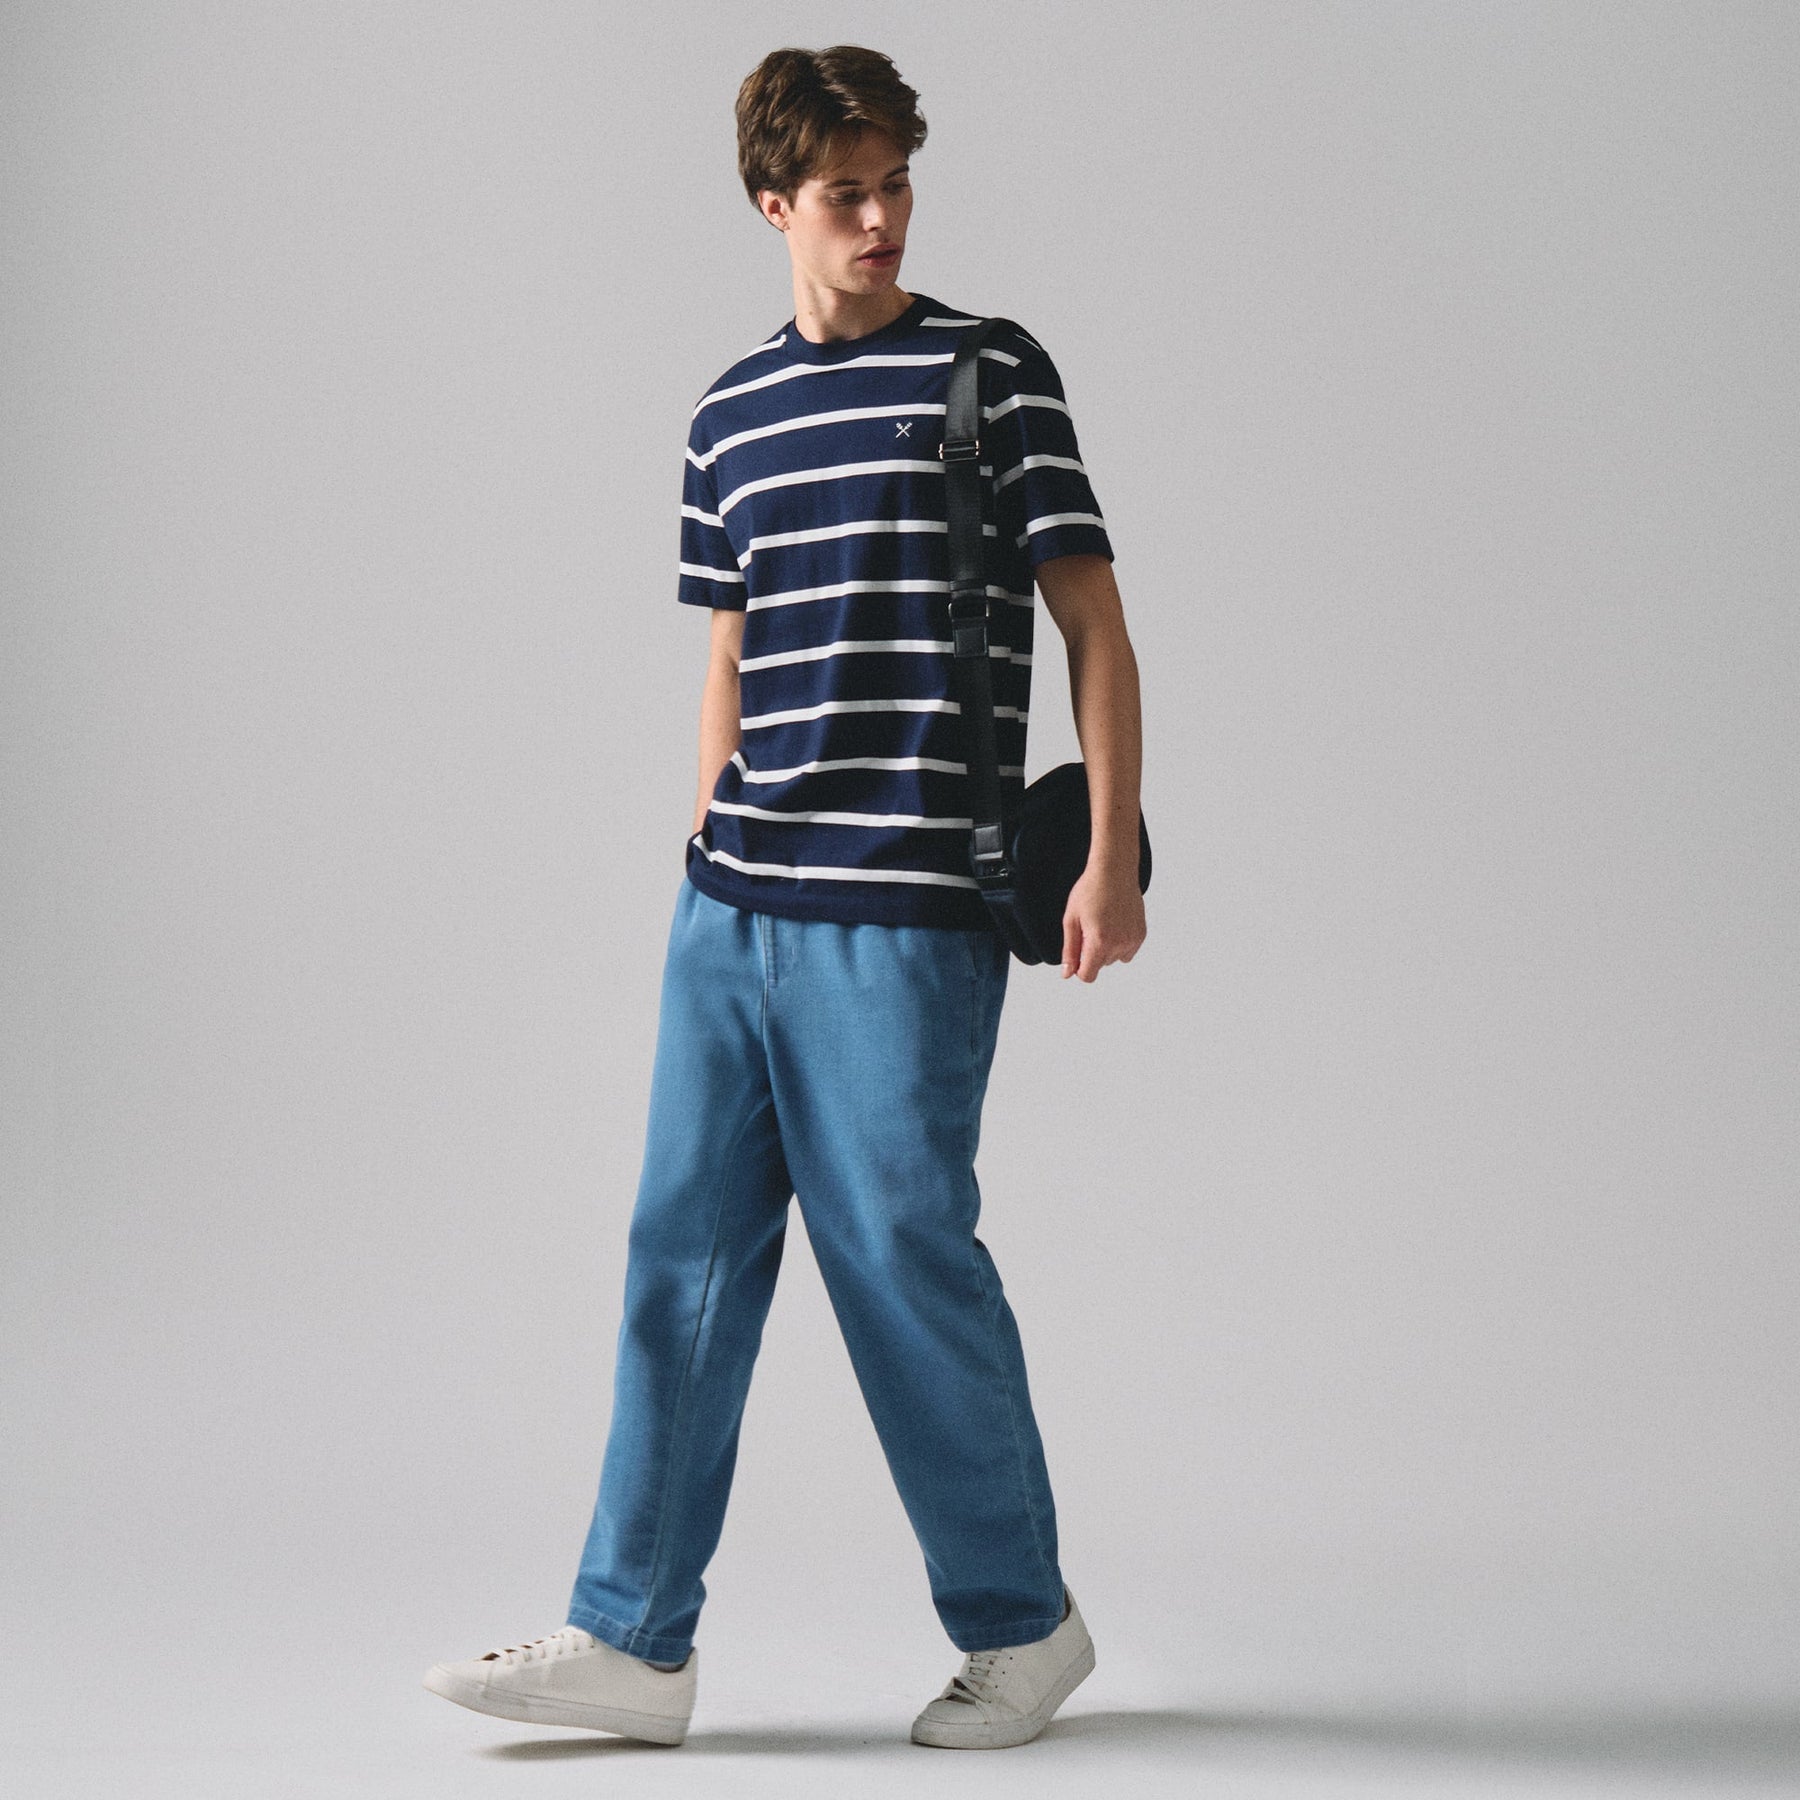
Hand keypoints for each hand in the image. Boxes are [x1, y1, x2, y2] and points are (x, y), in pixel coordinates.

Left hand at [1059, 860, 1145, 981]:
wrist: (1114, 870)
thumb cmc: (1090, 890)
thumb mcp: (1071, 920)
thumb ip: (1070, 951)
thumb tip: (1068, 974)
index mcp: (1099, 942)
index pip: (1087, 976)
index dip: (1079, 967)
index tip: (1077, 953)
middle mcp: (1119, 944)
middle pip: (1100, 966)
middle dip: (1091, 953)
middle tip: (1089, 926)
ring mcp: (1132, 940)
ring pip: (1113, 959)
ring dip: (1106, 948)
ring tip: (1102, 922)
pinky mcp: (1141, 934)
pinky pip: (1127, 951)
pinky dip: (1120, 943)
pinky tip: (1114, 924)